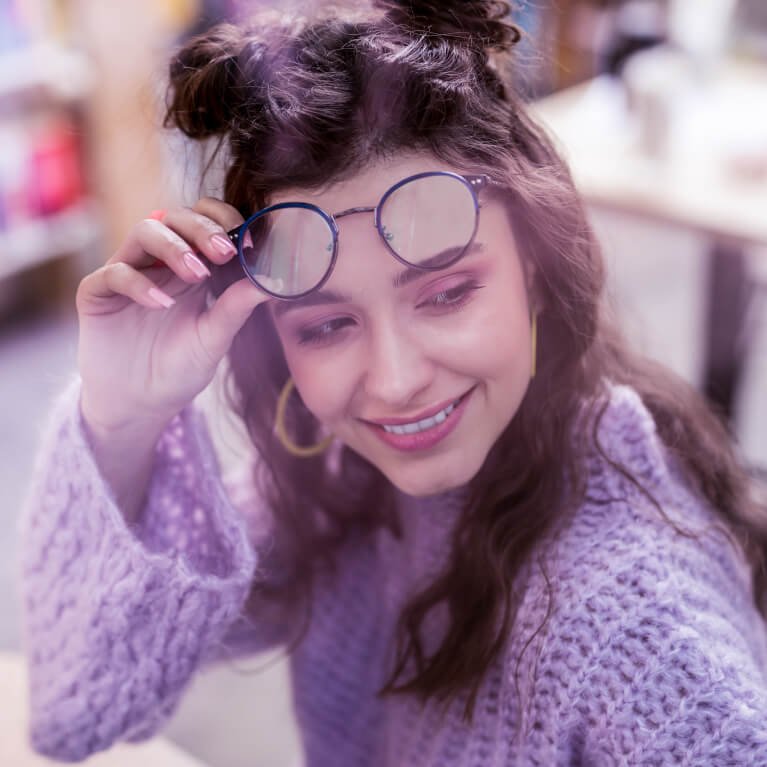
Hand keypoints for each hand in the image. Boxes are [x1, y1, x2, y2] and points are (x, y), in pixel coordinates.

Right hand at [76, 198, 268, 434]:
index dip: (225, 221)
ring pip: (145, 231)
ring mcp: (127, 273)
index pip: (206, 220)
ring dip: (174, 248)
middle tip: (224, 252)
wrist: (142, 405)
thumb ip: (236, 308)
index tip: (249, 244)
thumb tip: (272, 281)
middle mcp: (158, 263)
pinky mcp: (97, 293)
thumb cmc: (180, 368)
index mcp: (192, 266)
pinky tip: (162, 305)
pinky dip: (140, 284)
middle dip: (202, 229)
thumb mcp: (214, 338)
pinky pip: (115, 272)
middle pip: (176, 217)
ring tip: (198, 276)